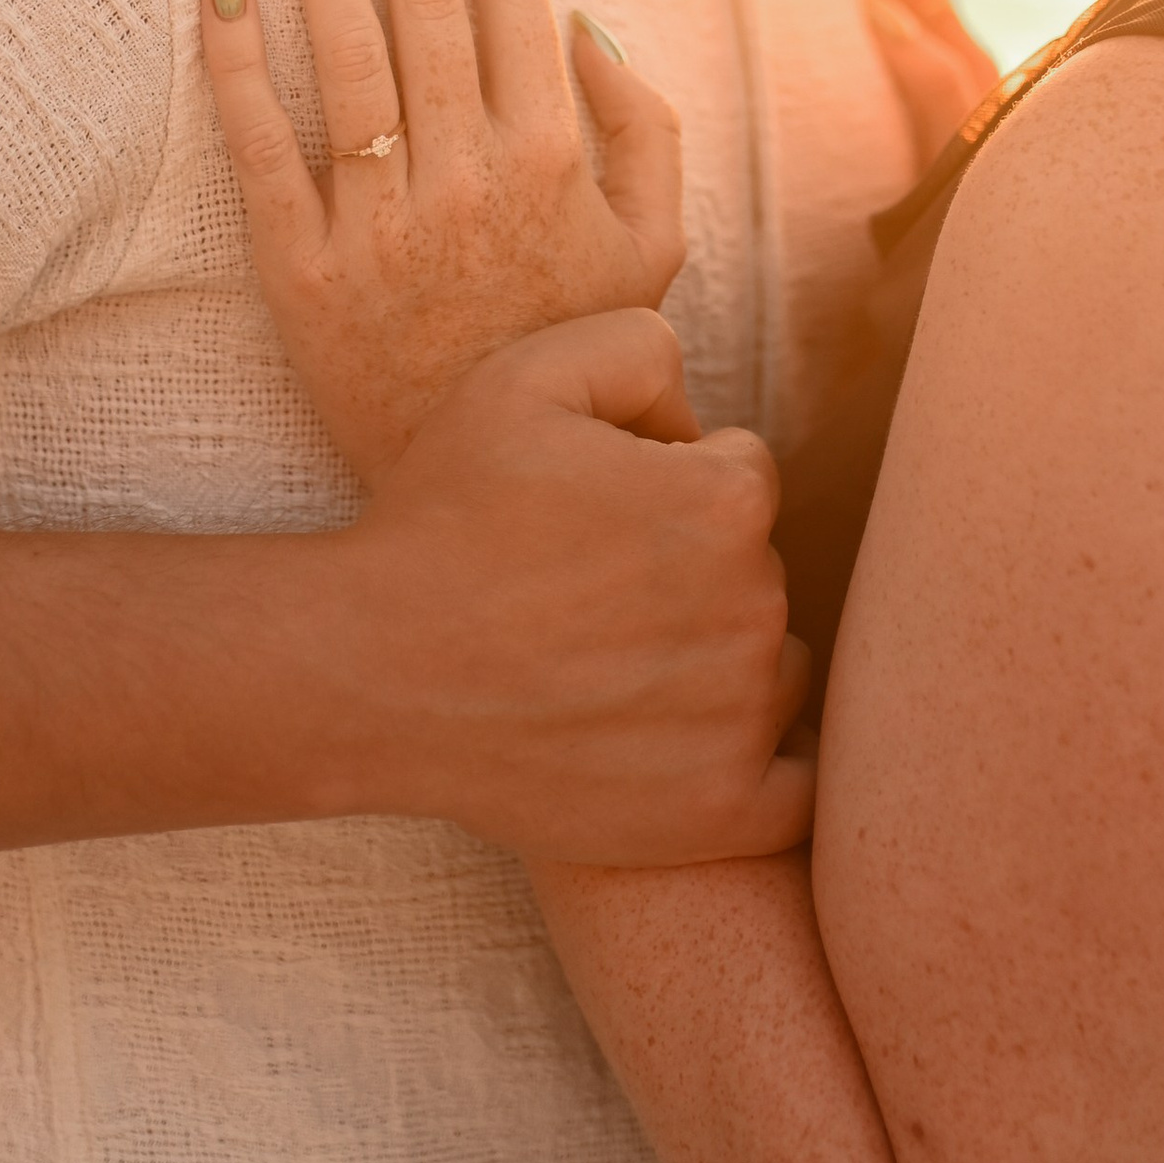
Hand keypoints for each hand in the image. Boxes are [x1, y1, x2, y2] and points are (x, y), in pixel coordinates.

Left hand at [202, 0, 686, 476]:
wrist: (502, 492)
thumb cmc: (571, 348)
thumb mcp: (655, 249)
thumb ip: (643, 129)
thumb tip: (584, 21)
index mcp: (553, 159)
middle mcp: (468, 179)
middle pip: (428, 3)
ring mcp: (383, 226)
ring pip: (348, 57)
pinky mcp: (305, 277)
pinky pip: (264, 154)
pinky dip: (239, 66)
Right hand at [342, 310, 815, 862]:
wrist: (366, 672)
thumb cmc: (440, 519)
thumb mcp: (524, 376)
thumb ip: (642, 347)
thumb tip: (699, 414)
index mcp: (726, 503)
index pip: (742, 476)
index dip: (668, 482)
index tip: (594, 514)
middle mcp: (754, 611)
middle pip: (758, 574)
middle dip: (691, 573)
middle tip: (584, 595)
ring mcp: (740, 721)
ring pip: (774, 670)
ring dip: (719, 665)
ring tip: (606, 669)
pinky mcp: (719, 815)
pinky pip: (797, 790)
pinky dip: (755, 771)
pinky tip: (686, 749)